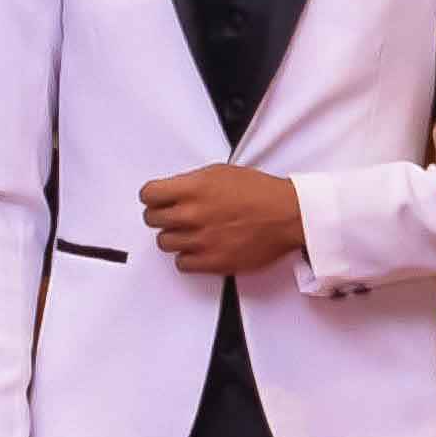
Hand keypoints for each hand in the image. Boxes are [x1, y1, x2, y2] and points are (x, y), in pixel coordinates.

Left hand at [139, 162, 306, 279]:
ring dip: (175, 237)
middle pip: (152, 219)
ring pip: (164, 243)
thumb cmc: (260, 192)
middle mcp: (193, 214)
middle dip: (161, 216)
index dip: (152, 196)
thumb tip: (172, 192)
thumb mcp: (221, 172)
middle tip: (176, 215)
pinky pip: (181, 264)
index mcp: (193, 188)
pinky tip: (200, 248)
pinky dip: (188, 257)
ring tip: (192, 232)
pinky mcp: (212, 261)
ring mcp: (201, 240)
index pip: (148, 195)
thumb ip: (191, 182)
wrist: (287, 215)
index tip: (158, 199)